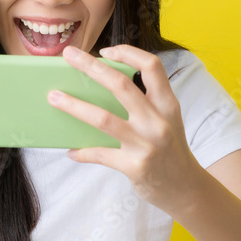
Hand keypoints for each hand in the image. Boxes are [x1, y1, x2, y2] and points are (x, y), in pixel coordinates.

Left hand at [48, 44, 204, 215]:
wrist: (187, 189)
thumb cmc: (170, 150)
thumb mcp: (167, 120)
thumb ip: (144, 104)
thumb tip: (98, 90)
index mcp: (167, 104)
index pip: (151, 66)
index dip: (127, 53)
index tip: (104, 51)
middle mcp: (158, 121)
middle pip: (120, 85)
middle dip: (91, 67)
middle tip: (69, 55)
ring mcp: (146, 144)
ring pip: (103, 119)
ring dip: (74, 106)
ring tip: (53, 97)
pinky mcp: (135, 167)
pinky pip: (100, 154)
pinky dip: (82, 152)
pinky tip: (70, 150)